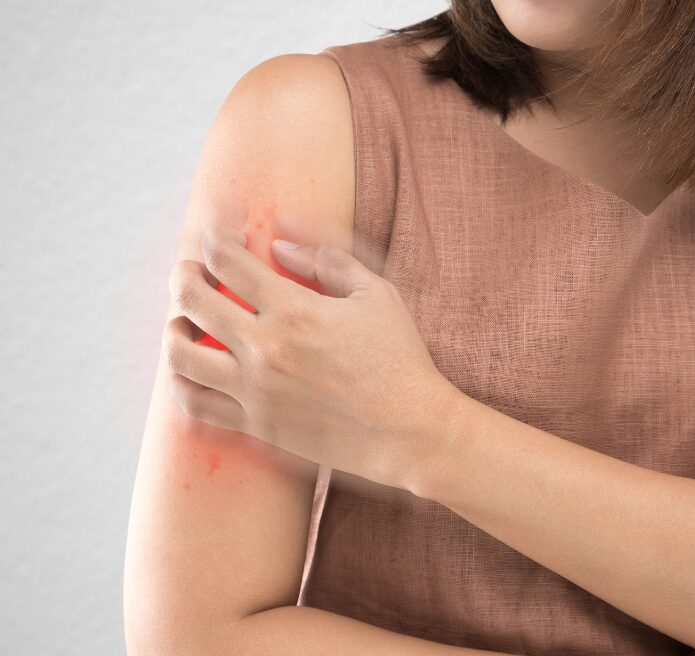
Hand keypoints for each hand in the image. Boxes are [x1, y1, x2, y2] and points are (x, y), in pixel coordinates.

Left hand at [163, 224, 454, 489]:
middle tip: (190, 271)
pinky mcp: (256, 425)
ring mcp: (255, 391)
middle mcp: (265, 348)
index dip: (215, 238)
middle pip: (192, 300)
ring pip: (180, 355)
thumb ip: (327, 260)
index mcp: (294, 310)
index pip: (228, 261)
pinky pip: (195, 404)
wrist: (409, 431)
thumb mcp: (376, 295)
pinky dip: (183, 382)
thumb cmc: (400, 359)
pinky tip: (193, 370)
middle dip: (184, 275)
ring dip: (175, 329)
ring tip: (184, 322)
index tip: (218, 235)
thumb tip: (279, 245)